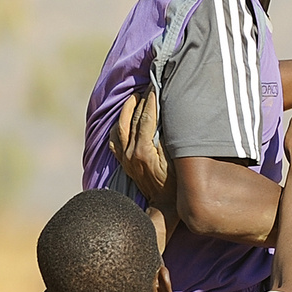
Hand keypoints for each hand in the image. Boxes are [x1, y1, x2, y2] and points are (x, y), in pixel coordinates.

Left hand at [108, 89, 176, 250]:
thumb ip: (169, 139)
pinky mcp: (124, 163)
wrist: (164, 206)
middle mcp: (130, 154)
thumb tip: (167, 118)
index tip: (155, 85)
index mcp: (143, 151)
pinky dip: (117, 127)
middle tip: (147, 86)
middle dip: (140, 100)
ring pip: (119, 128)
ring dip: (126, 110)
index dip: (151, 100)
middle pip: (132, 119)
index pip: (146, 119)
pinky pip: (114, 141)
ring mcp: (125, 159)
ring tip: (134, 97)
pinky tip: (123, 119)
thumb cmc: (176, 185)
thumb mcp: (177, 161)